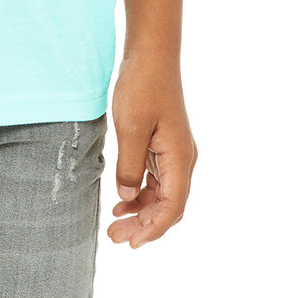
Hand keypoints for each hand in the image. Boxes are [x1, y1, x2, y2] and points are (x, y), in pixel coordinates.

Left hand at [106, 53, 196, 248]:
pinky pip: (155, 178)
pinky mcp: (164, 144)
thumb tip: (127, 197)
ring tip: (115, 223)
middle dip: (144, 225)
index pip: (172, 207)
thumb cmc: (142, 85)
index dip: (153, 229)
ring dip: (141, 211)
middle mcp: (182, 159)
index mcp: (180, 157)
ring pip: (161, 194)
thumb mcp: (131, 127)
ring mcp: (174, 152)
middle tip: (115, 237)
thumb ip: (129, 165)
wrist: (151, 54)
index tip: (131, 243)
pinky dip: (140, 192)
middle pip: (168, 205)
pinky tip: (122, 199)